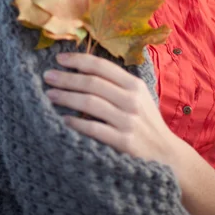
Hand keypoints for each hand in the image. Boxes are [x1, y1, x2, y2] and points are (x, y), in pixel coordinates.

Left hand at [43, 51, 182, 164]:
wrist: (167, 155)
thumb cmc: (146, 123)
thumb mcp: (138, 98)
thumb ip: (116, 85)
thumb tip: (82, 70)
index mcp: (134, 85)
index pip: (102, 66)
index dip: (79, 60)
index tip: (59, 59)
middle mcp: (132, 100)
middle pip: (92, 83)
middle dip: (67, 78)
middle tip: (48, 76)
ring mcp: (128, 121)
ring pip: (90, 103)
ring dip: (66, 97)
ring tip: (50, 95)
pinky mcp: (124, 142)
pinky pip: (93, 128)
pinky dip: (76, 123)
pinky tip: (63, 120)